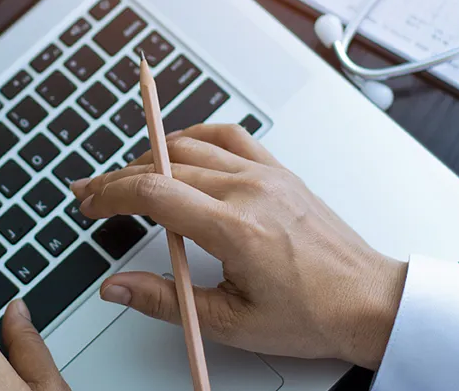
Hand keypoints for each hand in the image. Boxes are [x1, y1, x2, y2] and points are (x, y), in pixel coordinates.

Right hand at [71, 124, 407, 369]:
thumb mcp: (230, 322)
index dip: (111, 195)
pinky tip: (181, 149)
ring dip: (153, 157)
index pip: (155, 192)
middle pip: (167, 165)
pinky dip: (198, 137)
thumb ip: (166, 300)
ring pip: (195, 147)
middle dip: (120, 178)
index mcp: (236, 229)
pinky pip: (232, 137)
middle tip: (91, 194)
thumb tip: (116, 287)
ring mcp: (268, 176)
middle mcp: (251, 191)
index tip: (89, 206)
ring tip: (126, 176)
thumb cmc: (313, 314)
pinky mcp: (281, 173)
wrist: (369, 302)